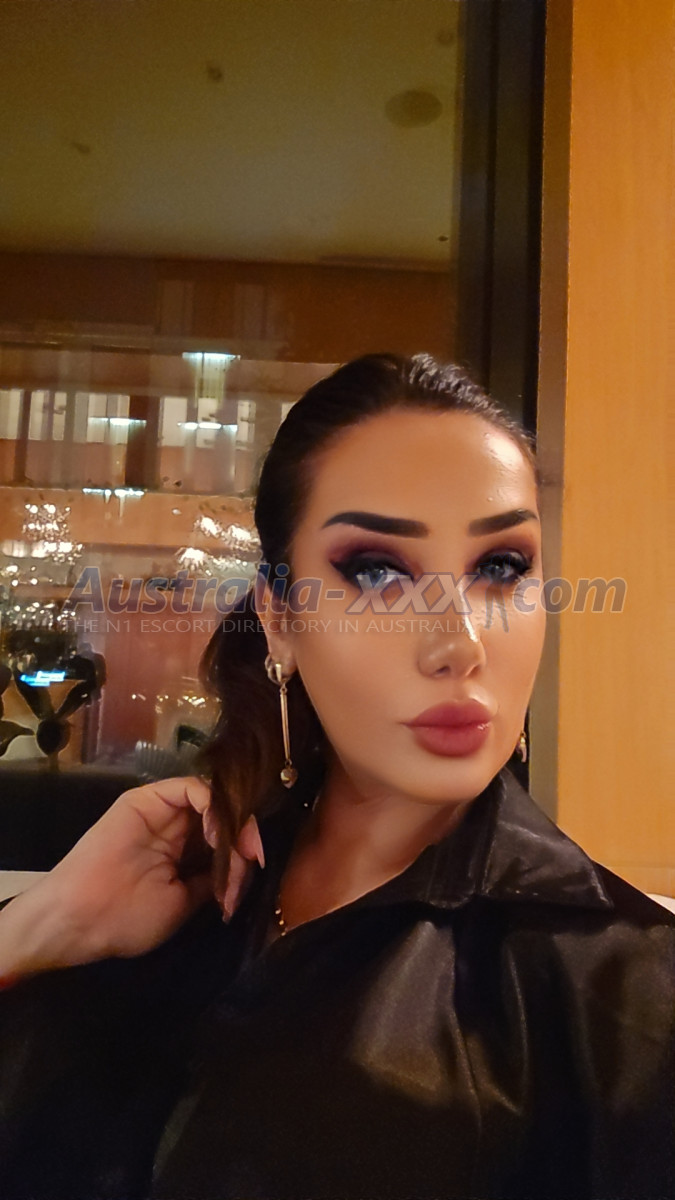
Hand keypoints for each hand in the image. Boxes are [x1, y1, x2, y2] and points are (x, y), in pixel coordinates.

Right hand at [0, 776, 263, 982]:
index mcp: (185, 852)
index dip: (247, 845)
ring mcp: (163, 810)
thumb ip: (213, 879)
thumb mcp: (183, 902)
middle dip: (246, 834)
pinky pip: (192, 788)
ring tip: (238, 851)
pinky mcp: (148, 798)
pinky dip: (213, 806)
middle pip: (224, 814)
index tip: (258, 865)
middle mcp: (177, 826)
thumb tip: (244, 866)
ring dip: (233, 822)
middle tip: (255, 858)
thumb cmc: (126, 918)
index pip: (227, 836)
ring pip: (213, 799)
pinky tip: (215, 835)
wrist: (81, 917)